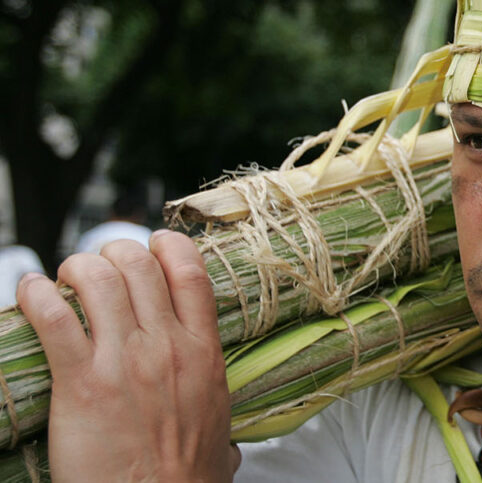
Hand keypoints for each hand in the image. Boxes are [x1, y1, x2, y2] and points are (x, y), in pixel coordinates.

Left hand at [17, 231, 239, 481]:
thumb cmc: (186, 480)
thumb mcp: (220, 433)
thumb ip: (219, 421)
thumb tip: (226, 448)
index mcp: (204, 351)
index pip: (189, 271)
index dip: (165, 245)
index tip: (149, 247)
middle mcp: (167, 346)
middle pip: (138, 263)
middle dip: (111, 253)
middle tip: (96, 267)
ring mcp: (124, 361)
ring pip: (97, 279)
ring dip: (74, 268)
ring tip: (62, 280)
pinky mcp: (82, 383)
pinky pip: (54, 318)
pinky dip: (36, 296)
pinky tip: (31, 293)